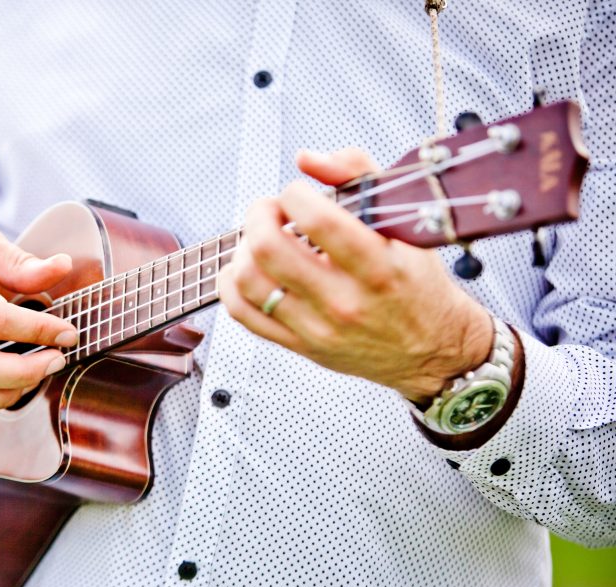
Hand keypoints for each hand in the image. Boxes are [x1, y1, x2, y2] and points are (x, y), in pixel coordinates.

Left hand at [217, 148, 492, 403]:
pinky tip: (247, 267)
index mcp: (377, 267)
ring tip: (260, 238)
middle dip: (260, 215)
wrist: (433, 348)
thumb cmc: (416, 283)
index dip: (294, 194)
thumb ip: (358, 176)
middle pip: (270, 249)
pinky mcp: (299, 346)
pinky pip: (243, 314)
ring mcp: (318, 328)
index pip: (317, 220)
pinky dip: (231, 284)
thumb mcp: (406, 223)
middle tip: (270, 210)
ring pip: (249, 281)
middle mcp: (344, 302)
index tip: (298, 194)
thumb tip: (306, 159)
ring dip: (244, 248)